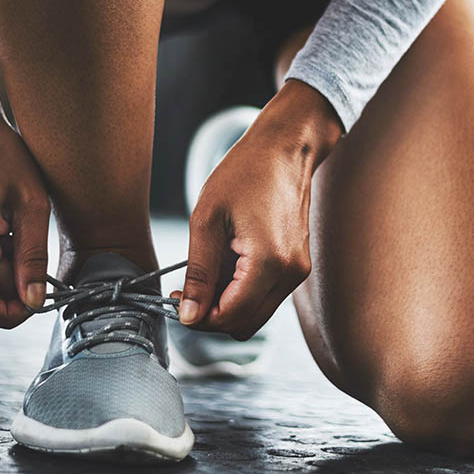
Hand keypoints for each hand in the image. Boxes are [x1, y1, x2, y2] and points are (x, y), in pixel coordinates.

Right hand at [0, 68, 49, 327]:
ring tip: (21, 230)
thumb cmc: (4, 157)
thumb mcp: (32, 204)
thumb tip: (34, 302)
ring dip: (8, 268)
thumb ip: (33, 257)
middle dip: (15, 285)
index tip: (38, 296)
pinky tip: (9, 227)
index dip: (10, 313)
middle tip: (35, 248)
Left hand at [177, 80, 342, 338]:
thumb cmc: (246, 172)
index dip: (198, 317)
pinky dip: (241, 292)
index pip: (230, 317)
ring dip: (226, 304)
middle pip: (244, 325)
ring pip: (255, 315)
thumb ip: (199, 273)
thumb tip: (189, 316)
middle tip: (185, 291)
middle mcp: (290, 273)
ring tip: (206, 271)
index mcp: (269, 262)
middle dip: (211, 316)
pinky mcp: (297, 266)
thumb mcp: (207, 219)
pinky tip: (226, 263)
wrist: (286, 148)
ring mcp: (297, 271)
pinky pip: (265, 296)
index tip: (175, 298)